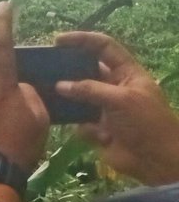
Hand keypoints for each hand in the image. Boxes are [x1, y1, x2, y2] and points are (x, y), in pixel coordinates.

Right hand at [54, 31, 178, 186]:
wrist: (157, 161)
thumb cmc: (147, 123)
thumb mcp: (122, 99)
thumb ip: (89, 89)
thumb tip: (59, 85)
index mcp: (128, 73)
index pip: (104, 47)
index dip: (83, 40)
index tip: (58, 41)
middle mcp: (114, 87)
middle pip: (87, 70)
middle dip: (69, 69)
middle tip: (45, 67)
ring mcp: (105, 108)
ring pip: (78, 96)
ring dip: (66, 97)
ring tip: (44, 92)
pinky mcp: (97, 128)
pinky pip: (78, 121)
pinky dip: (75, 124)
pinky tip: (75, 125)